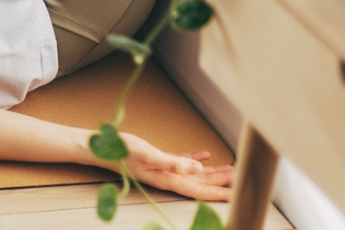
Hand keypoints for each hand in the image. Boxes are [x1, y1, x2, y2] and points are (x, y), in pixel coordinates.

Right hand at [121, 133, 235, 200]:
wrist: (103, 149)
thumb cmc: (123, 152)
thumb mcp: (149, 155)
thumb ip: (173, 162)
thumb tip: (198, 168)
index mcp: (168, 179)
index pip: (199, 191)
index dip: (218, 193)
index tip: (236, 195)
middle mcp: (168, 177)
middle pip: (200, 183)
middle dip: (220, 182)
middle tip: (241, 178)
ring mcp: (164, 170)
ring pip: (194, 174)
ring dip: (212, 173)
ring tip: (230, 169)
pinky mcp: (160, 160)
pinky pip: (182, 162)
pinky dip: (195, 160)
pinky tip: (205, 156)